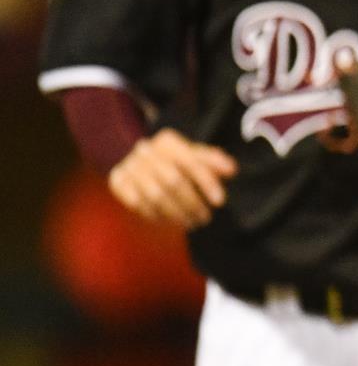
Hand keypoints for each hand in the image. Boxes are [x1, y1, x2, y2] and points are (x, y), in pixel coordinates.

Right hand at [108, 129, 236, 228]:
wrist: (139, 161)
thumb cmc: (175, 161)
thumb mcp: (194, 156)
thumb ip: (213, 161)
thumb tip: (232, 170)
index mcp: (168, 141)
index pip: (192, 163)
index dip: (207, 183)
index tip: (220, 202)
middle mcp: (146, 150)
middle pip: (174, 182)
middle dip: (192, 203)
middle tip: (205, 219)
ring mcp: (129, 165)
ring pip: (156, 196)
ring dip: (176, 214)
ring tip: (192, 223)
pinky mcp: (117, 181)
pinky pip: (138, 204)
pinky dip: (156, 215)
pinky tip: (169, 221)